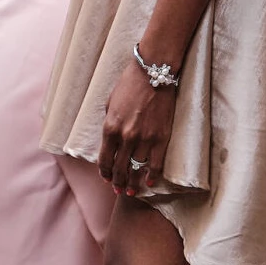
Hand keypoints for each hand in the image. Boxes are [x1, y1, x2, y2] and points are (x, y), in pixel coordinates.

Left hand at [98, 55, 177, 196]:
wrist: (153, 72)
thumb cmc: (130, 83)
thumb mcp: (110, 102)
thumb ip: (109, 123)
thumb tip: (111, 139)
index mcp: (110, 127)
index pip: (105, 159)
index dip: (105, 172)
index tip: (106, 179)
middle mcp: (125, 137)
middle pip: (120, 168)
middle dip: (118, 182)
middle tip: (118, 190)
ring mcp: (144, 139)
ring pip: (136, 170)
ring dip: (133, 184)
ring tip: (131, 192)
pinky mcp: (161, 138)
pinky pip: (156, 164)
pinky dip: (152, 176)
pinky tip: (149, 182)